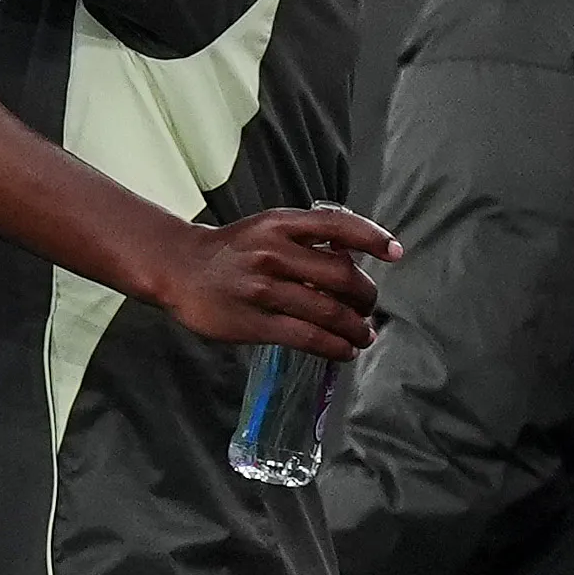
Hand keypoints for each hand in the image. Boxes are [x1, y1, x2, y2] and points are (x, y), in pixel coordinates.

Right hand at [156, 204, 399, 360]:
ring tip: (363, 335)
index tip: (395, 253)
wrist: (178, 268)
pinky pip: (309, 339)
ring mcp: (263, 290)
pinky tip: (343, 350)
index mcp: (279, 224)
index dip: (373, 238)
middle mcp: (273, 253)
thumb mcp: (266, 227)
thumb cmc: (231, 250)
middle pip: (342, 277)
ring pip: (330, 313)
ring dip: (358, 329)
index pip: (337, 225)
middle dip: (366, 297)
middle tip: (368, 307)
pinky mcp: (255, 323)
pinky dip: (336, 347)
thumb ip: (306, 238)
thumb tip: (354, 263)